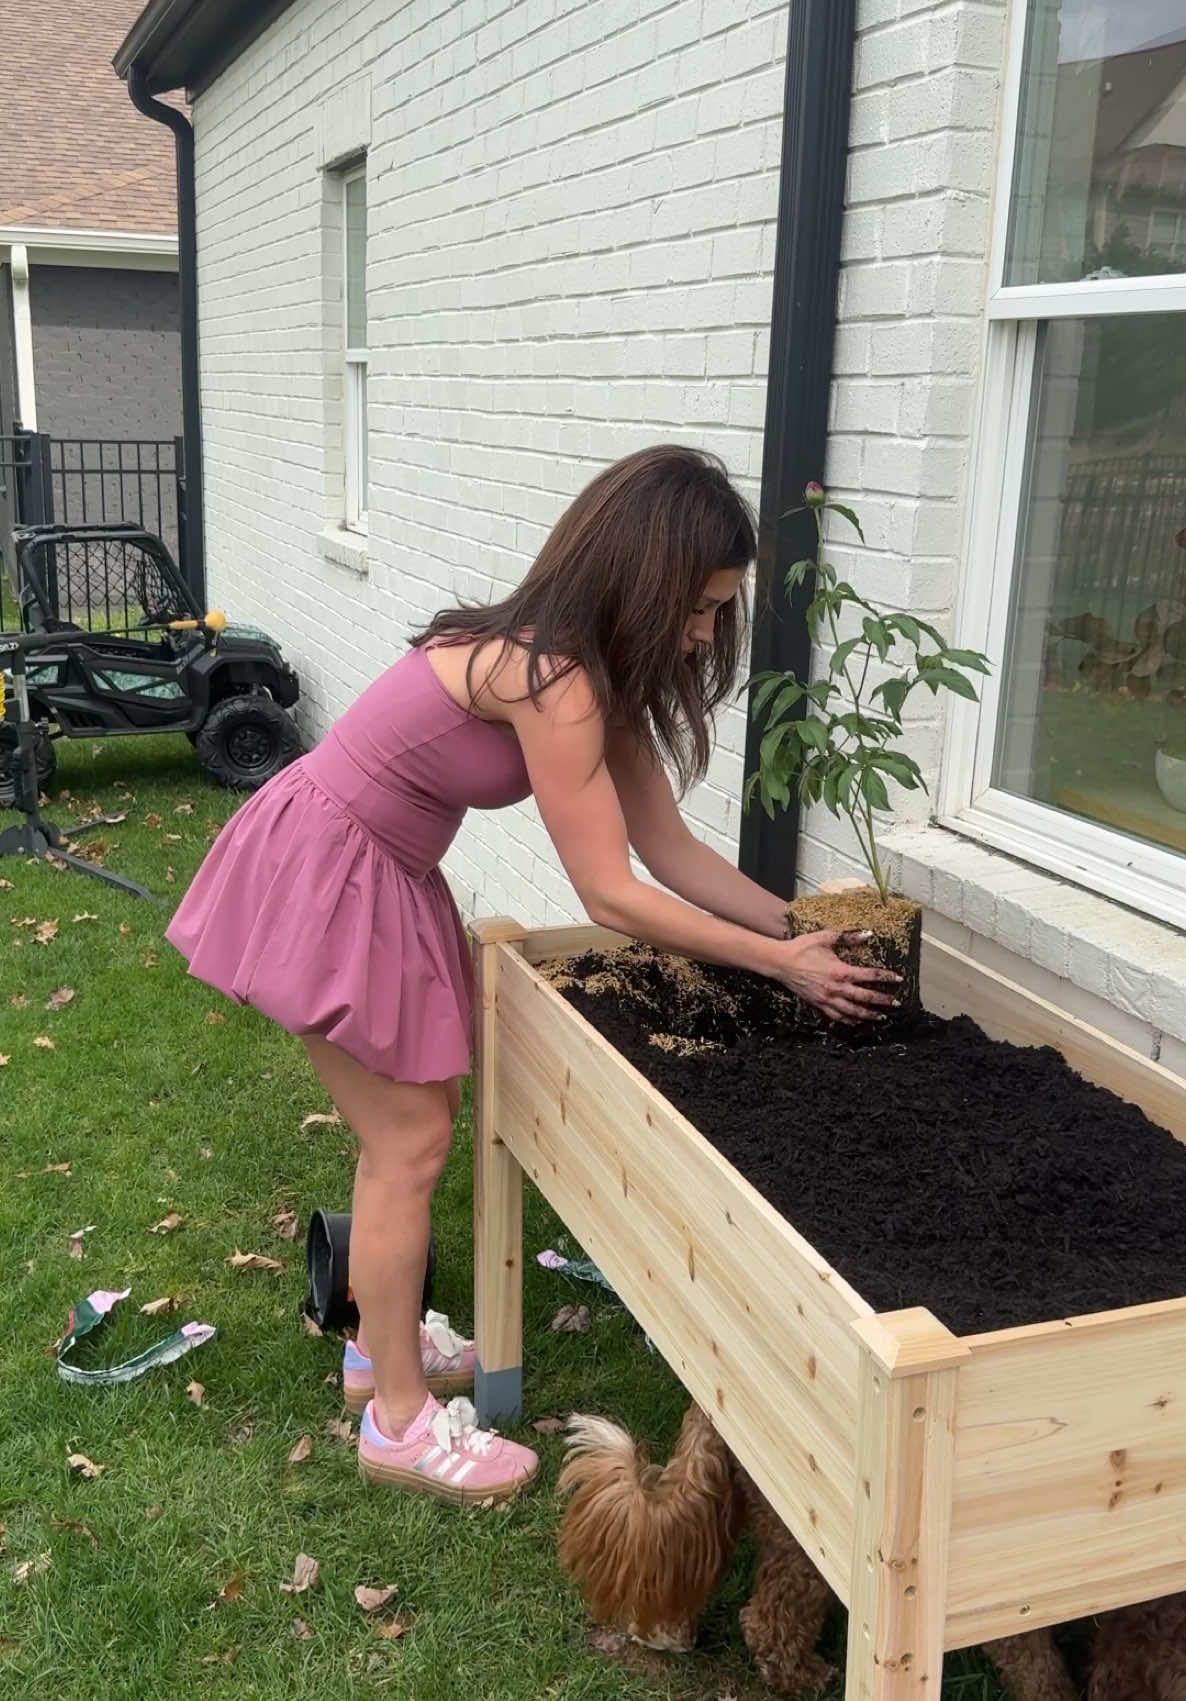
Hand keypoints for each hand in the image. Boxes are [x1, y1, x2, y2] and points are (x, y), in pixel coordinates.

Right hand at [773, 930, 900, 1023]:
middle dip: (882, 1001)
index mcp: (840, 971)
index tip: (899, 979)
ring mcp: (827, 998)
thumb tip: (869, 934)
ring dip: (868, 1015)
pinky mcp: (818, 1004)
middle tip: (896, 1004)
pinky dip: (849, 1021)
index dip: (886, 977)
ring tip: (881, 1017)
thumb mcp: (825, 937)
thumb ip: (848, 937)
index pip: (869, 975)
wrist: (780, 963)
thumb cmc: (802, 948)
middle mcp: (836, 988)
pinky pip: (836, 1016)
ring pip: (852, 1011)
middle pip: (865, 997)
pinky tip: (857, 1022)